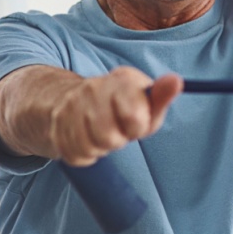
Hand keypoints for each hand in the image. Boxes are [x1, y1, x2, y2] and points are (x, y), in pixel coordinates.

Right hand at [47, 67, 182, 165]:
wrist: (75, 102)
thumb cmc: (122, 107)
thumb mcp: (147, 103)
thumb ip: (162, 96)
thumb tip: (176, 81)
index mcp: (122, 79)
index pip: (133, 117)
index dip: (137, 127)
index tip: (136, 122)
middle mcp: (93, 87)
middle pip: (110, 137)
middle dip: (117, 140)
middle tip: (117, 130)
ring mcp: (71, 105)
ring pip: (91, 147)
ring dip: (100, 147)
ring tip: (102, 134)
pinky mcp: (56, 124)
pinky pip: (75, 154)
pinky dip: (84, 154)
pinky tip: (86, 139)